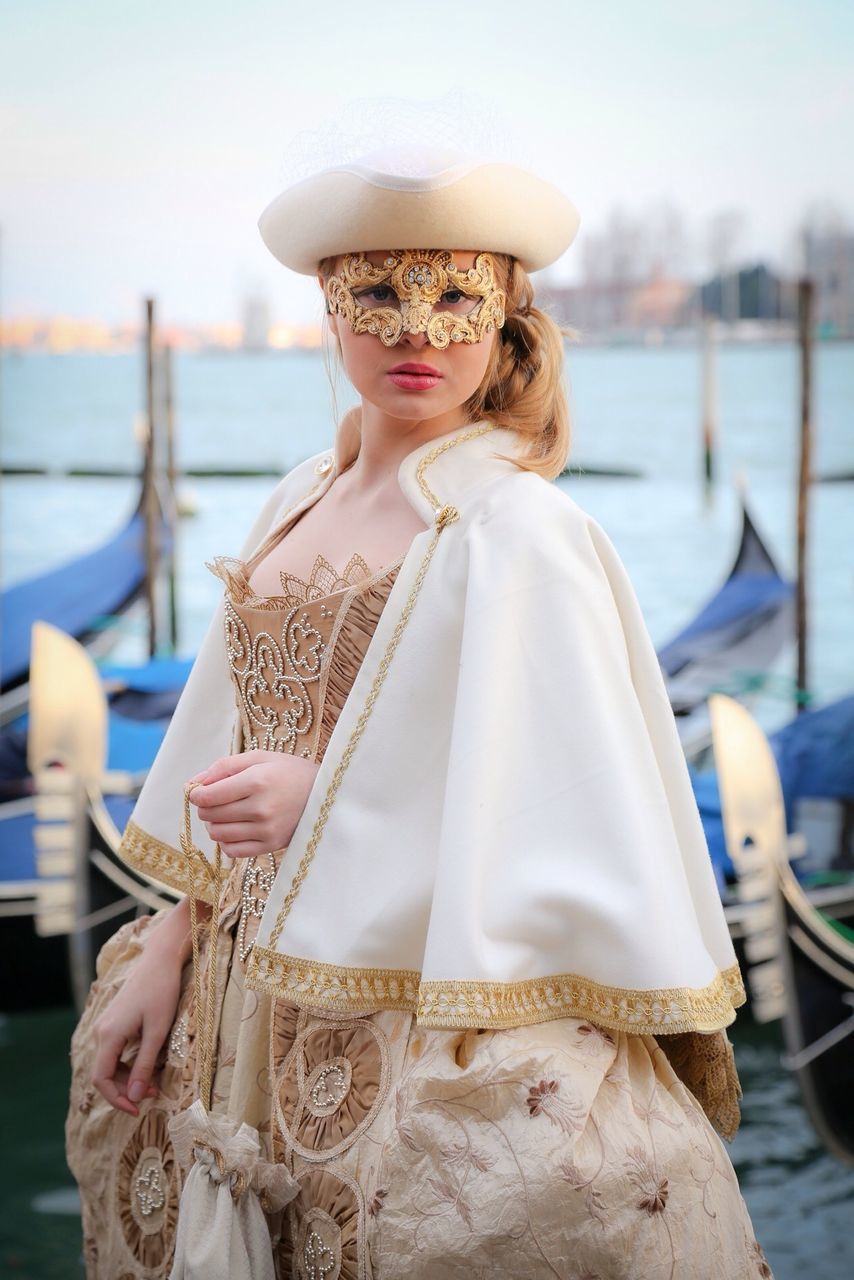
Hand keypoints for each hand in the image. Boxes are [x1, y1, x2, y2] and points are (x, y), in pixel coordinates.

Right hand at [91, 901, 195, 1114]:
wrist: (161, 959)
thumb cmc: (162, 992)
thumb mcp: (157, 1032)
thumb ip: (144, 1065)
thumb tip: (136, 1097)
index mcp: (108, 1035)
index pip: (101, 1079)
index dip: (117, 1099)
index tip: (138, 1110)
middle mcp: (101, 1032)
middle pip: (105, 1073)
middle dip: (127, 1089)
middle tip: (154, 1094)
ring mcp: (106, 1025)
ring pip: (111, 1063)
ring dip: (130, 1077)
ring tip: (155, 1082)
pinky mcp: (114, 1021)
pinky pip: (116, 1051)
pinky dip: (129, 1063)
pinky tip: (148, 1065)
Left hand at [188, 749, 319, 858]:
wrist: (326, 794)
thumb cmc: (289, 772)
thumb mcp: (260, 757)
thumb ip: (224, 766)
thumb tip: (193, 783)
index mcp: (257, 781)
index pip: (207, 796)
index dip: (196, 794)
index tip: (199, 791)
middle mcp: (260, 808)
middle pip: (210, 815)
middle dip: (205, 807)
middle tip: (216, 799)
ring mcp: (266, 830)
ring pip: (218, 834)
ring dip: (214, 823)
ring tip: (226, 813)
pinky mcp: (271, 845)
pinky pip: (233, 851)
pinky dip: (226, 841)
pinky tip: (235, 828)